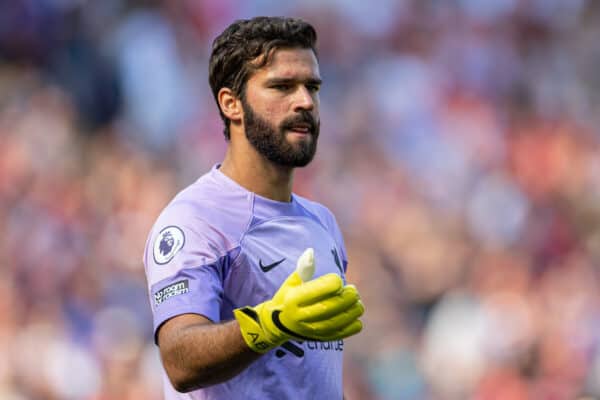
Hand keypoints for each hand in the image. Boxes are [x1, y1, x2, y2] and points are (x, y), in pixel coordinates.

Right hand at [234, 248, 363, 352]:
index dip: (333, 283)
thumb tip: (311, 252)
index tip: (337, 280)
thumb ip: (304, 267)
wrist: (278, 325)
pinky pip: (340, 334)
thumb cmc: (288, 297)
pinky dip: (352, 326)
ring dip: (352, 311)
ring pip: (337, 321)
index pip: (318, 290)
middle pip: (330, 307)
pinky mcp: (319, 339)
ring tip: (357, 302)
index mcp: (294, 299)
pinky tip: (356, 317)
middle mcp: (301, 316)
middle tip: (354, 290)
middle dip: (347, 297)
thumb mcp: (292, 282)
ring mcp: (311, 330)